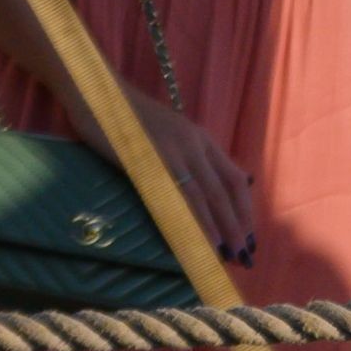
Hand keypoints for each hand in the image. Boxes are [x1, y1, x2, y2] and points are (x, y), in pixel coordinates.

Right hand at [65, 81, 255, 267]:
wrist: (101, 96)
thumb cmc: (131, 119)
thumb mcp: (170, 136)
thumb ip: (188, 158)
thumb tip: (204, 190)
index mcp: (201, 138)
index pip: (235, 178)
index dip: (245, 209)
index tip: (248, 235)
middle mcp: (194, 144)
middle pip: (225, 190)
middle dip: (237, 224)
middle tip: (244, 255)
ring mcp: (173, 152)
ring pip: (205, 195)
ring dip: (219, 227)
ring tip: (227, 254)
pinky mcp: (150, 161)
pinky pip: (176, 196)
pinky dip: (191, 220)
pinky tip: (196, 238)